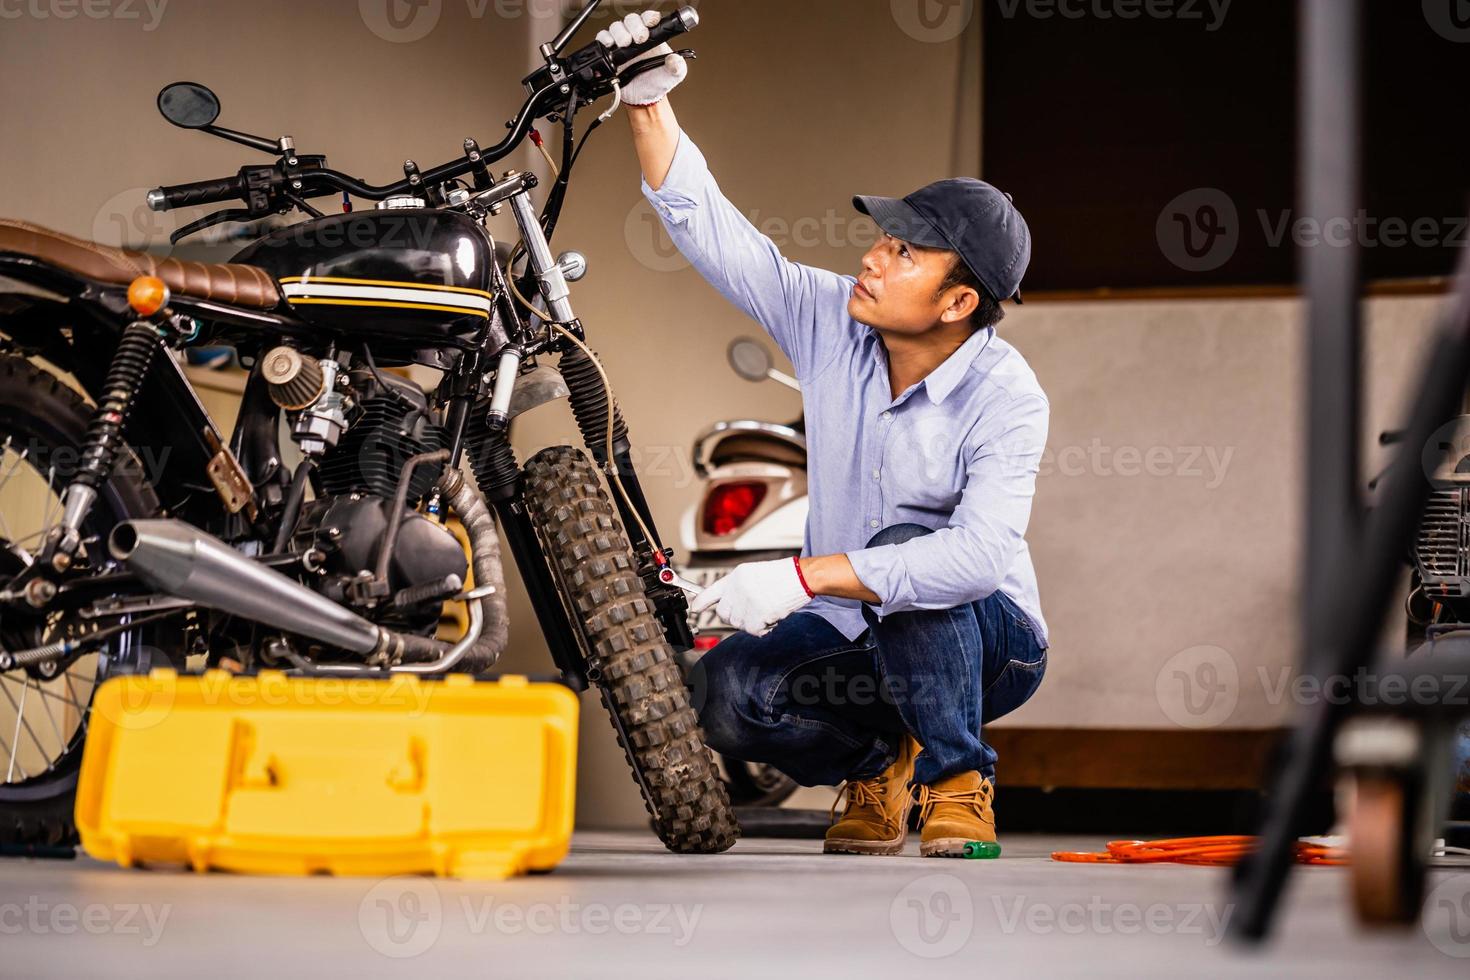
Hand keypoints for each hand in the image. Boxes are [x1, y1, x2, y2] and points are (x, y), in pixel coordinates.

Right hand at [597, 10, 688, 105]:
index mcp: (653, 37)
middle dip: (634, 26)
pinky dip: (604, 40)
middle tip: (638, 38)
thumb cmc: (658, 82)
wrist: (644, 99)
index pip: (648, 19)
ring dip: (620, 33)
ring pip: (616, 27)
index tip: (650, 23)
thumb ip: (677, 66)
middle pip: (631, 20)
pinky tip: (611, 46)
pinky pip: (603, 40)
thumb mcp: (674, 74)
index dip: (648, 18)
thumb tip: (675, 59)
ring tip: (625, 43)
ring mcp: (622, 44)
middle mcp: (636, 37)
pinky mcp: (610, 53)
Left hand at [690, 557, 814, 636]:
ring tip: (765, 609)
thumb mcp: (753, 574)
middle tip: (750, 612)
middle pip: (723, 613)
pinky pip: (752, 630)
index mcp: (735, 577)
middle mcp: (737, 589)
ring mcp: (746, 602)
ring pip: (738, 623)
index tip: (695, 608)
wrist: (799, 578)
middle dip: (733, 616)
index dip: (700, 602)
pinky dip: (762, 628)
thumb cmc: (781, 576)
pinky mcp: (756, 615)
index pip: (710, 592)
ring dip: (751, 622)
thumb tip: (726, 603)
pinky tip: (771, 616)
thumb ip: (737, 587)